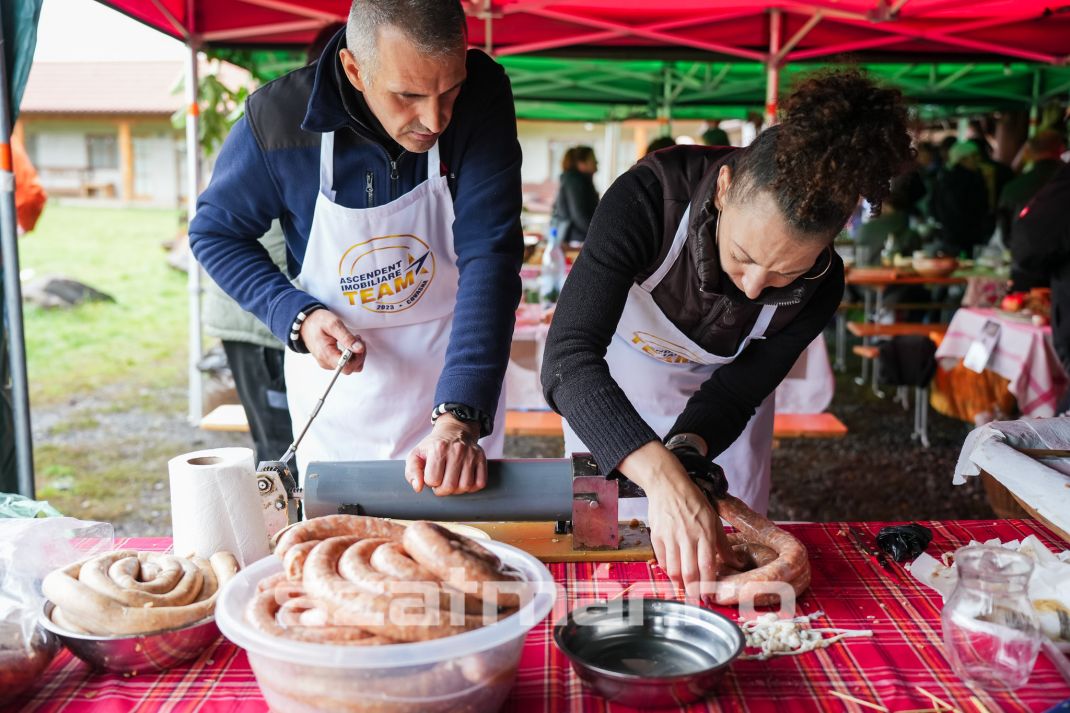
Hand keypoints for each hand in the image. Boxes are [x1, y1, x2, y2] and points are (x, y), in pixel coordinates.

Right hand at [298, 309, 365, 373]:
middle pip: (350, 368)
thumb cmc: (317, 322)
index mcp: (326, 355)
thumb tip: (359, 349)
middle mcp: (326, 362)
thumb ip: (347, 338)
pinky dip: (351, 355)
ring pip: (349, 367)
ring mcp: (327, 363)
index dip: (358, 357)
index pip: (347, 367)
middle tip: (358, 340)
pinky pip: (345, 363)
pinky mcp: (329, 361)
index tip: (358, 343)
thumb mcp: (334, 324)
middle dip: (359, 355)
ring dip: (356, 355)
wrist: (305, 322)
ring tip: (354, 340)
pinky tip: (349, 344)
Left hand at [405, 414, 487, 495]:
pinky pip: (480, 483)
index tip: (431, 475)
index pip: (432, 480)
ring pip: (465, 486)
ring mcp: (471, 454)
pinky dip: (472, 487)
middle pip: (450, 486)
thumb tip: (418, 488)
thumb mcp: (417, 454)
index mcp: (438, 448)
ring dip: (457, 490)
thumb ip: (412, 471)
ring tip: (452, 481)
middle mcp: (457, 450)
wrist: (455, 430)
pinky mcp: (482, 458)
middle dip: (442, 490)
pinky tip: (464, 480)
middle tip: (440, 482)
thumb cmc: (434, 446)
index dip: (430, 482)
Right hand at [618, 441, 738, 598]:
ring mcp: (670, 537)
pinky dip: (668, 570)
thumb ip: (723, 545)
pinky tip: (673, 573)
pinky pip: (662, 560)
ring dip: (679, 584)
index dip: (708, 586)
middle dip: (693, 591)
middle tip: (696, 600)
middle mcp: (687, 537)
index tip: (709, 597)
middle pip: (689, 573)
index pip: (707, 567)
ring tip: (684, 589)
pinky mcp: (657, 536)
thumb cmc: (693, 501)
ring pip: (674, 570)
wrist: (668, 485)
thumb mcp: (713, 520)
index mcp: (705, 534)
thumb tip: (736, 563)